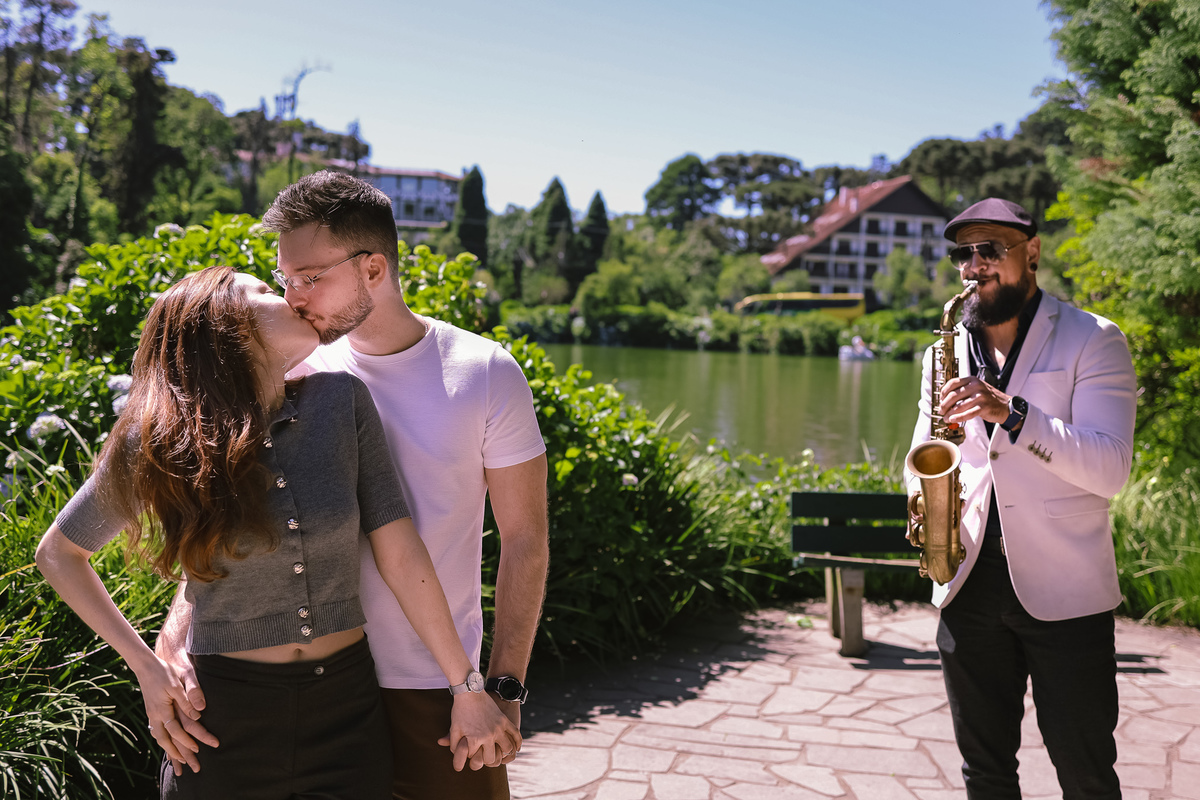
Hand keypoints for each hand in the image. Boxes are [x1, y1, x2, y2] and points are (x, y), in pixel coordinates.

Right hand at [149, 647, 218, 775]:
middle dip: (180, 755)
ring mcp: (152, 715)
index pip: (177, 731)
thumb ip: (188, 698)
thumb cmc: (164, 671)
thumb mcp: (178, 682)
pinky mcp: (152, 712)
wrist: (146, 665)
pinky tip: (167, 745)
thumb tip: (199, 714)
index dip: (189, 741)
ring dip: (170, 751)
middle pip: (167, 741)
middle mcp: (155, 716)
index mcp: (163, 710)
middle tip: (192, 766)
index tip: (200, 749)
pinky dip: (163, 742)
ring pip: (160, 739)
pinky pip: (157, 732)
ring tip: (179, 762)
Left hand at [437, 692, 521, 770]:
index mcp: (475, 739)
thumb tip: (458, 759)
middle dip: (487, 759)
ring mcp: (499, 728)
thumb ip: (454, 746)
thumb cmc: (460, 710)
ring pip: (507, 749)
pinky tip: (516, 748)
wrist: (470, 692)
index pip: (475, 758)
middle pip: (492, 758)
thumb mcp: (454, 729)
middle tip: (484, 756)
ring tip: (499, 753)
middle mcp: (489, 735)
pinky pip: (515, 734)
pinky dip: (518, 742)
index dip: (471, 756)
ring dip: (503, 753)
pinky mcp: (504, 720)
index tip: (469, 752)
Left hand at [939, 376, 1009, 427]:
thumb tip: (944, 400)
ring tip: (946, 418)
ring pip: (959, 406)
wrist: (1005, 406)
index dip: (943, 392)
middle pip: (953, 395)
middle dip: (944, 405)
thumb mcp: (976, 389)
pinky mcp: (984, 407)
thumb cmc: (987, 398)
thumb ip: (963, 391)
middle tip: (941, 411)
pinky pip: (968, 414)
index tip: (940, 399)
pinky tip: (953, 420)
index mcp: (972, 380)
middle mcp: (976, 386)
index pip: (952, 383)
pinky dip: (958, 418)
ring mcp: (980, 396)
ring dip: (949, 414)